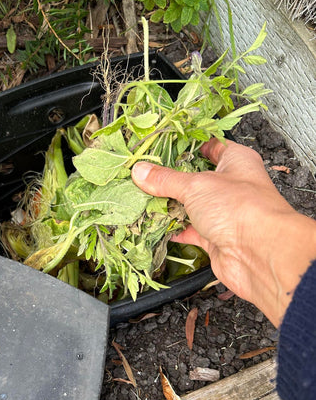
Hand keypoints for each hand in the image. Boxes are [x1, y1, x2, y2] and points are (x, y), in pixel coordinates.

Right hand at [132, 138, 315, 326]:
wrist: (259, 253)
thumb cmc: (241, 208)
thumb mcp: (196, 185)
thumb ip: (166, 180)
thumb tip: (142, 171)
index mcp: (236, 161)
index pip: (210, 146)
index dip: (187, 146)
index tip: (161, 146)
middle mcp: (231, 185)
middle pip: (196, 179)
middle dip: (171, 180)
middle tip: (144, 175)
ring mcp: (223, 213)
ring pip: (191, 206)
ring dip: (170, 206)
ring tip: (143, 199)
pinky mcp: (215, 237)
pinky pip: (190, 230)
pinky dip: (174, 229)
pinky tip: (155, 226)